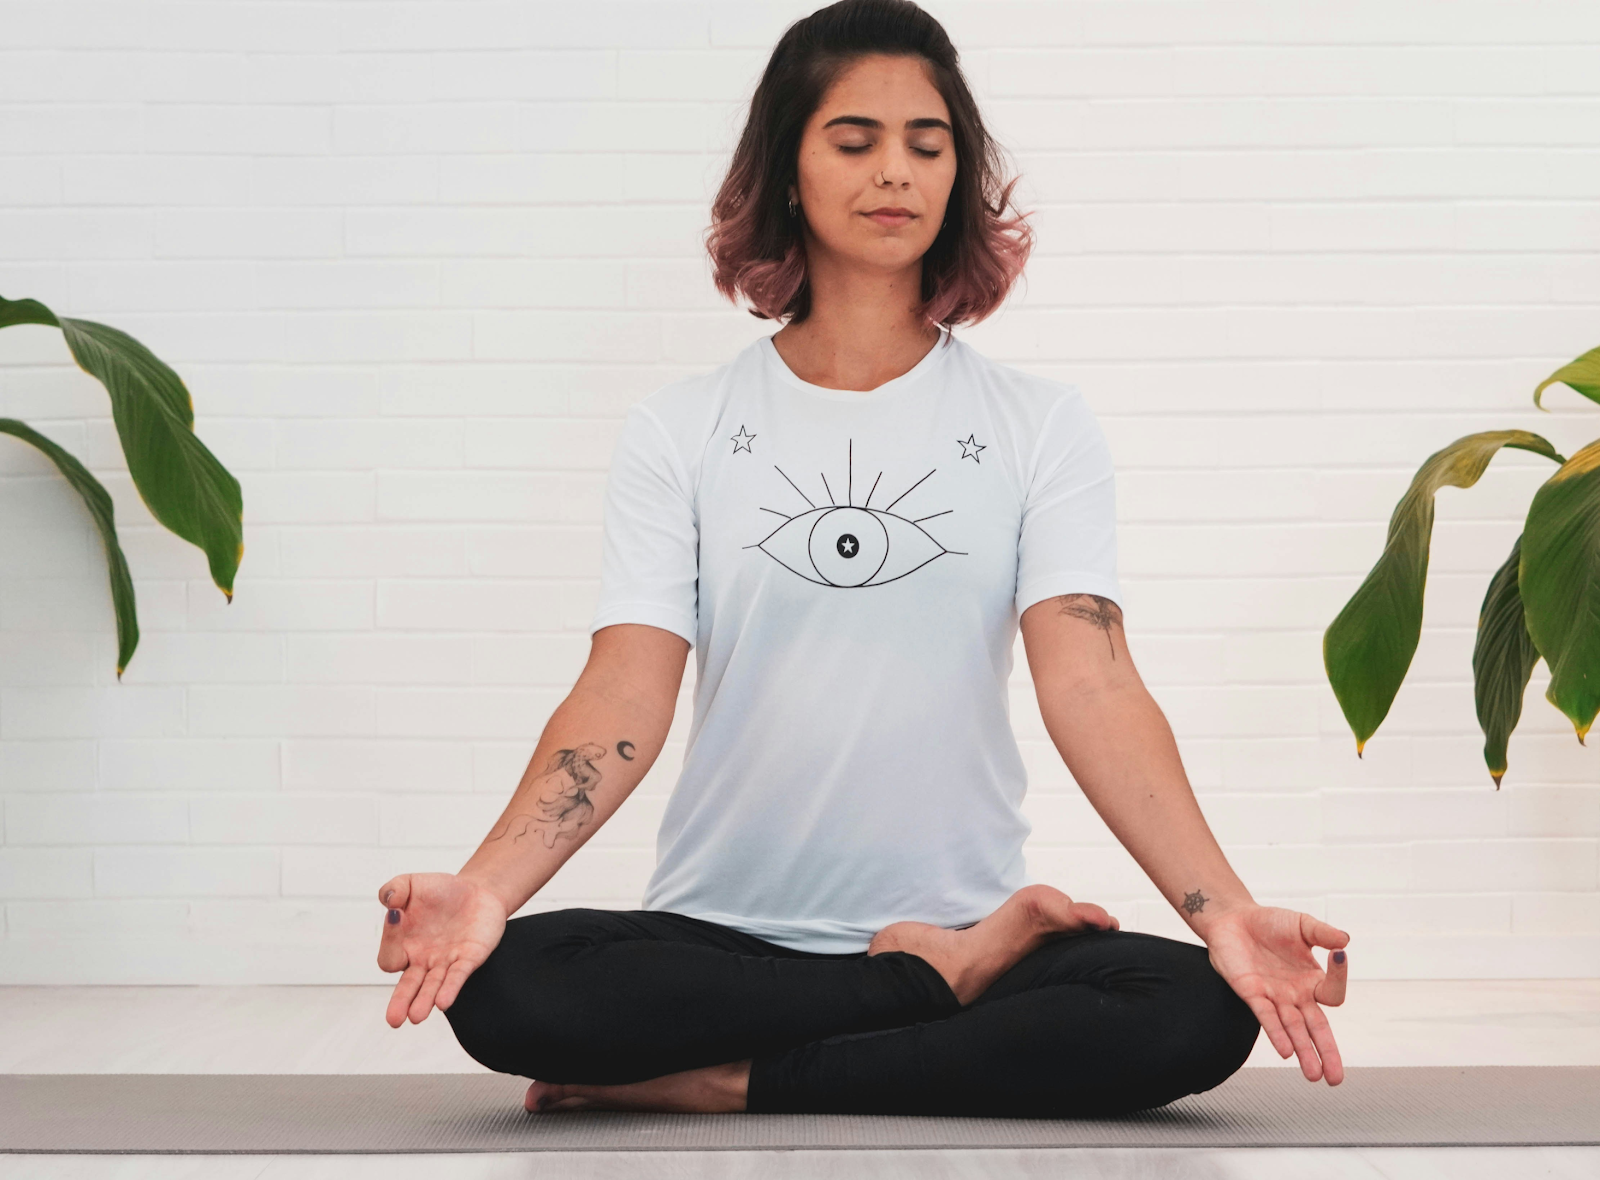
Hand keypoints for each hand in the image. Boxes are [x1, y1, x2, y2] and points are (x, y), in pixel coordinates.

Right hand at [377, 873, 507, 1027]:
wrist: (477, 891)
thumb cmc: (440, 891)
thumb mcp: (412, 883)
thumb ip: (394, 889)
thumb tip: (389, 903)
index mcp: (403, 945)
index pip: (389, 956)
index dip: (390, 940)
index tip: (397, 914)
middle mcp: (422, 960)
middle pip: (408, 987)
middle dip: (400, 1002)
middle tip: (394, 1020)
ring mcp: (445, 962)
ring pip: (432, 987)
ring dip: (424, 1001)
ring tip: (416, 1016)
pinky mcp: (468, 959)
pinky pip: (457, 977)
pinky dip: (450, 989)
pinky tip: (444, 1001)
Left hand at [1202, 905, 1349, 1084]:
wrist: (1233, 918)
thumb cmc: (1269, 923)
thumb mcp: (1302, 925)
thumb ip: (1323, 933)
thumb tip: (1345, 941)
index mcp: (1311, 979)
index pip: (1332, 992)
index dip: (1339, 976)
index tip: (1338, 955)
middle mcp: (1295, 994)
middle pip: (1315, 1028)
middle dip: (1326, 1053)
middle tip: (1336, 1078)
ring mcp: (1274, 997)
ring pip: (1292, 1030)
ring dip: (1302, 1052)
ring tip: (1313, 1075)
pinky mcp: (1251, 993)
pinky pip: (1266, 1017)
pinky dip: (1276, 1033)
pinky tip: (1286, 1051)